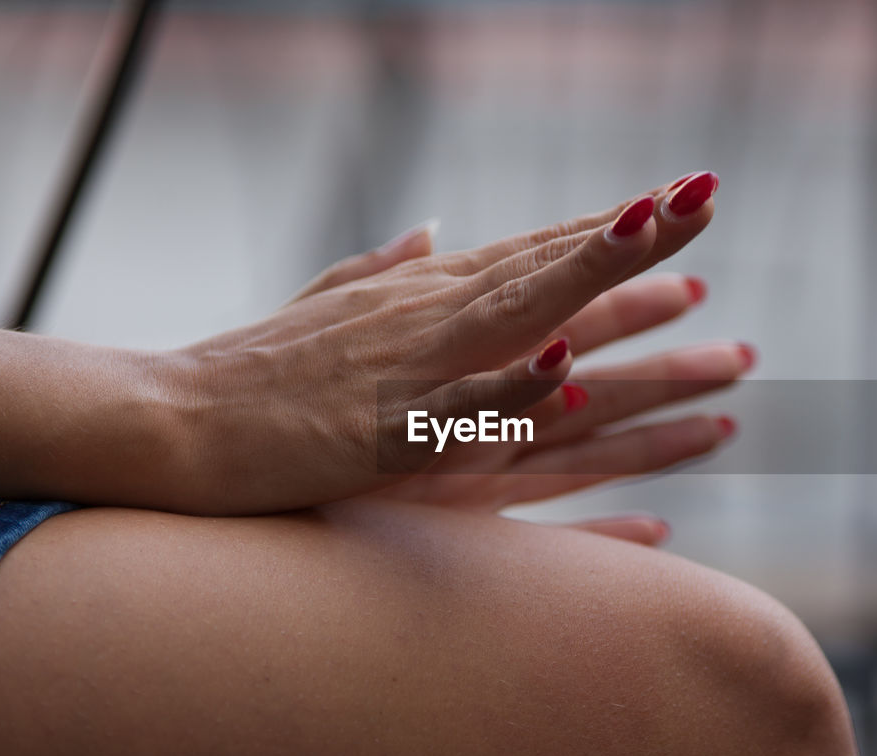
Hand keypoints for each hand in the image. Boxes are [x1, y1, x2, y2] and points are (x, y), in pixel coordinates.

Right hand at [166, 172, 721, 514]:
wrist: (169, 421)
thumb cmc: (252, 370)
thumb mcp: (330, 306)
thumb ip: (388, 268)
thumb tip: (432, 230)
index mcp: (421, 294)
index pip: (533, 251)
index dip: (608, 229)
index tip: (677, 203)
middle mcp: (425, 318)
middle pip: (545, 272)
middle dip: (632, 237)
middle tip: (707, 199)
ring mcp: (406, 372)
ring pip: (520, 325)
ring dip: (598, 294)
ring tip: (674, 267)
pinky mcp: (378, 434)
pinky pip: (455, 409)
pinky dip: (509, 386)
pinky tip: (561, 366)